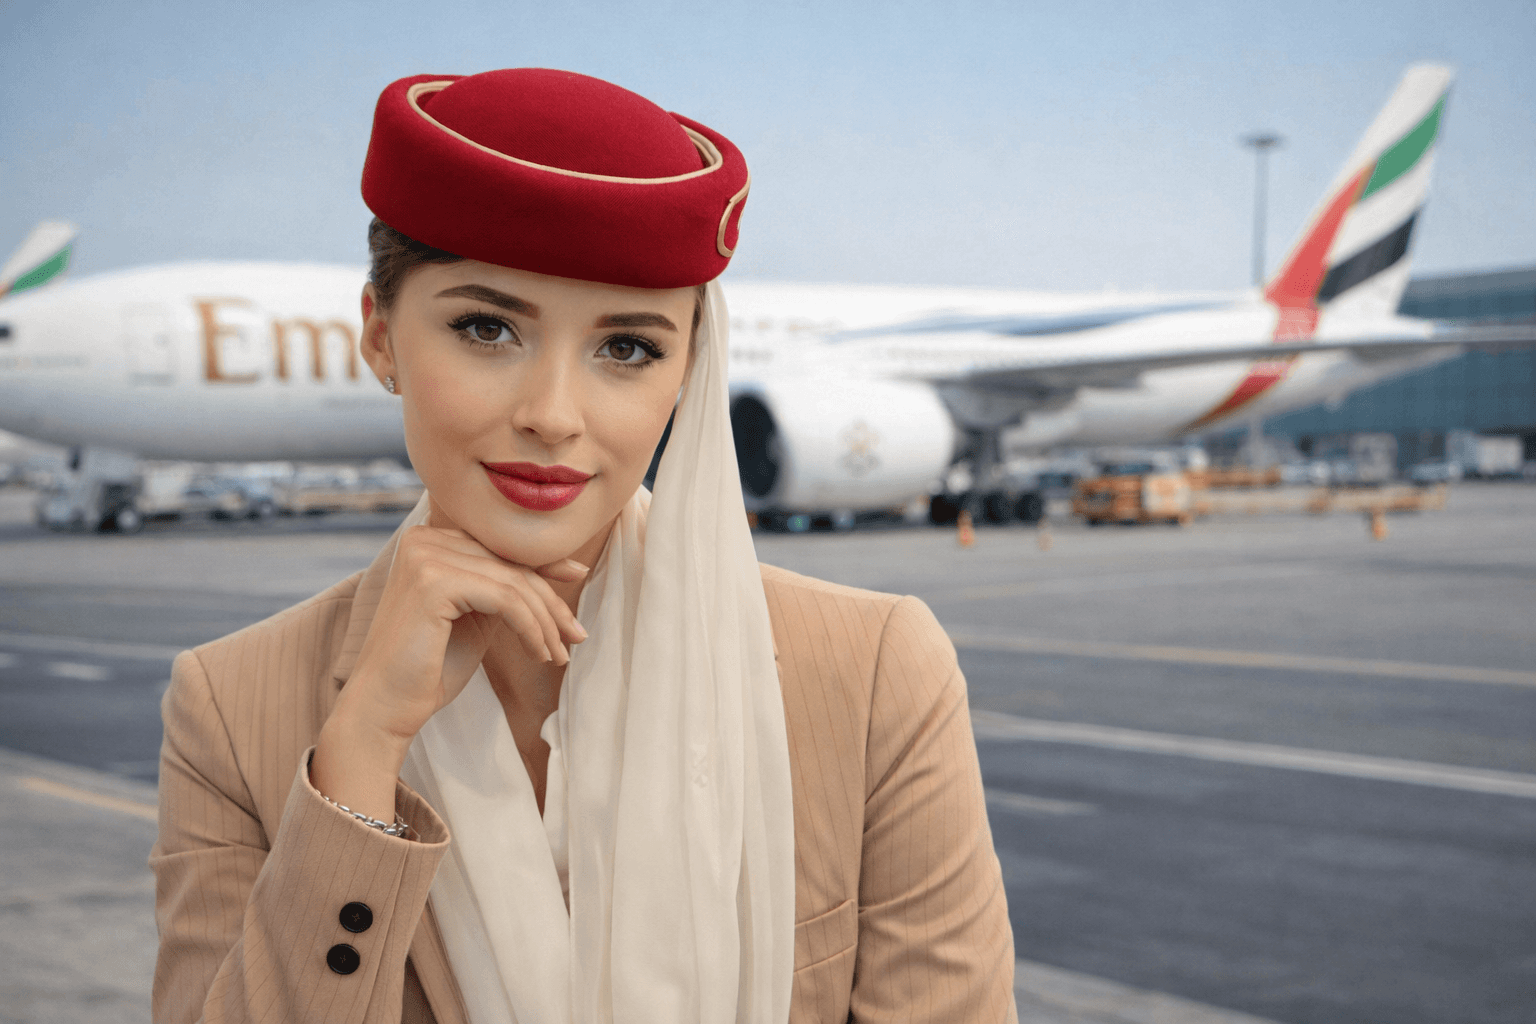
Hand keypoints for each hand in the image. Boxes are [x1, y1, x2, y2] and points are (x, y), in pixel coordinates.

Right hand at [312, 522, 587, 821]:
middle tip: (577, 635)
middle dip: (551, 602)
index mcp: (430, 540)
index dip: (545, 565)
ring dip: (545, 622)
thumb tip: (568, 566)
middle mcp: (423, 539)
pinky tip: (539, 654)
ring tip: (559, 654)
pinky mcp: (433, 581)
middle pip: (511, 564)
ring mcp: (425, 556)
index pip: (501, 548)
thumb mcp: (479, 616)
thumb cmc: (430, 668)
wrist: (385, 708)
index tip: (579, 577)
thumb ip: (507, 588)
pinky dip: (531, 628)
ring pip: (513, 583)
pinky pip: (506, 599)